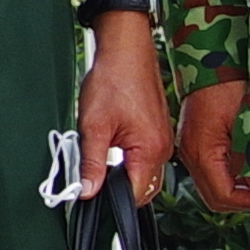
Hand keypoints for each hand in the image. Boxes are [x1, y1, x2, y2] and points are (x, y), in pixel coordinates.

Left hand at [75, 14, 172, 199]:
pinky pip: (147, 157)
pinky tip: (113, 147)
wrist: (126, 49)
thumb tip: (86, 192)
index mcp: (150, 150)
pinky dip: (130, 160)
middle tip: (93, 178)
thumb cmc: (113, 80)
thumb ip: (91, 163)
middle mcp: (163, 148)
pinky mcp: (158, 130)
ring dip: (124, 174)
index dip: (112, 200)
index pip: (135, 194)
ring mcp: (162, 139)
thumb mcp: (93, 126)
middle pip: (142, 187)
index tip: (92, 197)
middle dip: (119, 189)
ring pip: (144, 173)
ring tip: (102, 159)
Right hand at [174, 74, 249, 213]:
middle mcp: (191, 152)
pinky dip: (230, 175)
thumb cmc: (230, 81)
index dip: (249, 200)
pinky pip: (211, 170)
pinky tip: (248, 164)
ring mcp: (191, 147)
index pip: (222, 195)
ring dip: (237, 188)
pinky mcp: (196, 141)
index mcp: (202, 149)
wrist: (213, 54)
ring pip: (212, 186)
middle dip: (242, 199)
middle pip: (214, 198)